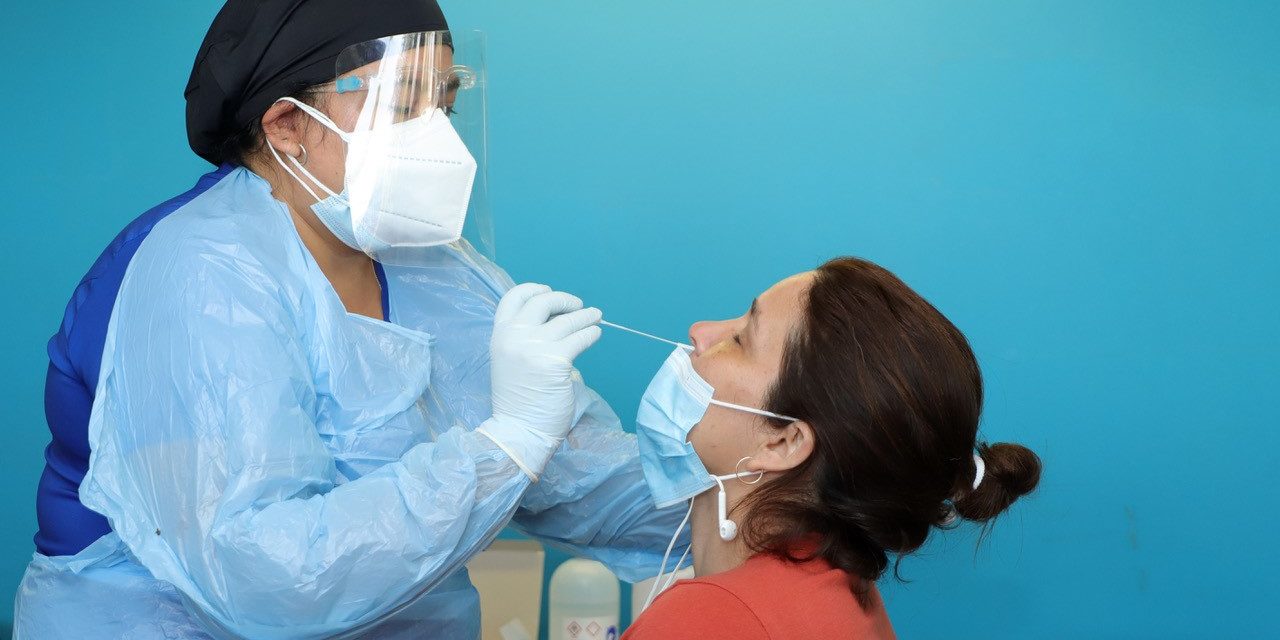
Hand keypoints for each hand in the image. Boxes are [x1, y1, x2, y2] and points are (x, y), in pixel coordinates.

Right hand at [478, 283, 601, 478]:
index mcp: (499, 335)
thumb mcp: (510, 361)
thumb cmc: (518, 401)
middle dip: (565, 299)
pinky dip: (591, 334)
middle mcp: (514, 336)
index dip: (533, 289)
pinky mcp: (556, 360)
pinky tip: (595, 334)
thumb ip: (523, 339)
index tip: (548, 291)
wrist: (519, 430)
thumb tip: (554, 320)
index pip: (513, 298)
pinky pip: (580, 338)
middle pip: (542, 302)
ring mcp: (534, 347)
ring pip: (567, 320)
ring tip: (596, 317)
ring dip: (585, 316)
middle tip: (579, 306)